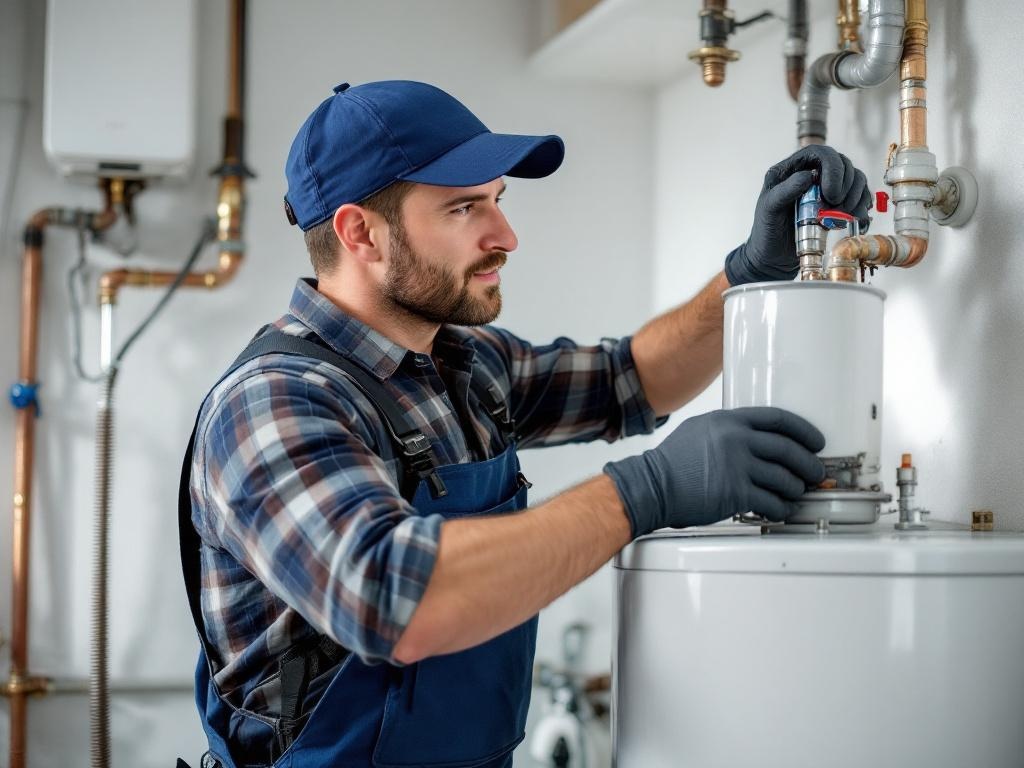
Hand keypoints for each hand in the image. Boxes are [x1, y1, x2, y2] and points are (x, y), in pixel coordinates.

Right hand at [603, 407, 825, 536]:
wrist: (652, 486)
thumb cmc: (672, 463)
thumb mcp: (699, 430)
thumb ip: (728, 430)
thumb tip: (755, 439)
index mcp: (729, 421)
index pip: (778, 419)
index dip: (803, 431)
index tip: (815, 441)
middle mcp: (736, 440)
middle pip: (788, 449)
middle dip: (808, 464)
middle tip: (814, 472)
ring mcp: (737, 466)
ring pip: (784, 478)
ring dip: (795, 488)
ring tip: (795, 493)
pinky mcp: (736, 493)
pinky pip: (772, 501)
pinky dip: (781, 508)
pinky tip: (780, 509)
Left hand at [725, 145, 871, 284]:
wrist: (773, 258)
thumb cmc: (767, 232)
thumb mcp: (769, 210)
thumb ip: (785, 191)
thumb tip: (809, 175)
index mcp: (790, 170)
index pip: (819, 153)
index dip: (832, 168)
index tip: (830, 193)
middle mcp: (810, 174)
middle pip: (842, 163)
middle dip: (846, 185)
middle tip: (836, 207)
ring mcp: (825, 189)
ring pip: (854, 178)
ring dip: (855, 195)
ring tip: (845, 215)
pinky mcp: (837, 204)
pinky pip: (858, 196)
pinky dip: (861, 205)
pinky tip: (855, 217)